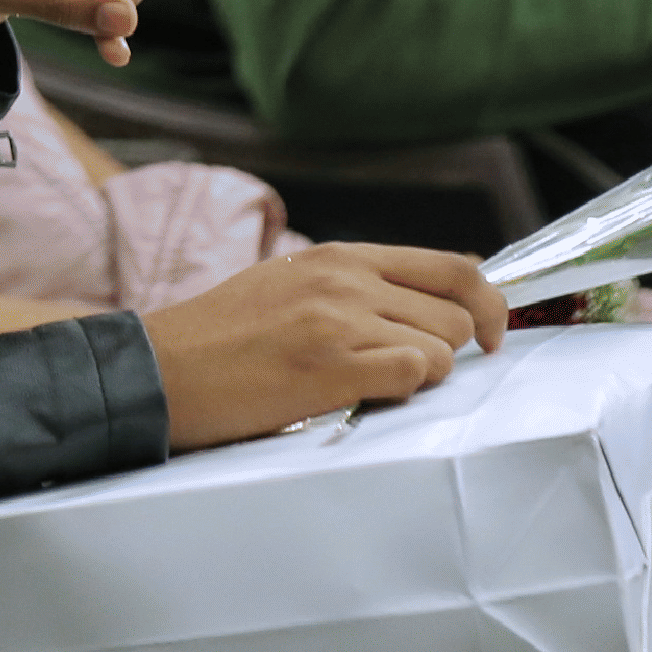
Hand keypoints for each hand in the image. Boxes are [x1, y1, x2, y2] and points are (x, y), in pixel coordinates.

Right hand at [142, 245, 509, 452]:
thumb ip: (355, 286)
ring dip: (423, 375)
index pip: (451, 266)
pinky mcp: (330, 368)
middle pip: (458, 311)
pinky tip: (364, 395)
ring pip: (442, 348)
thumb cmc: (222, 336)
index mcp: (340, 256)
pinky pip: (411, 377)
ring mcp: (340, 321)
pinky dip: (403, 393)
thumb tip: (424, 304)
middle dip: (452, 349)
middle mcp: (347, 280)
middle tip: (414, 371)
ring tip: (373, 383)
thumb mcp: (291, 283)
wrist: (163, 368)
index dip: (487, 303)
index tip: (488, 333)